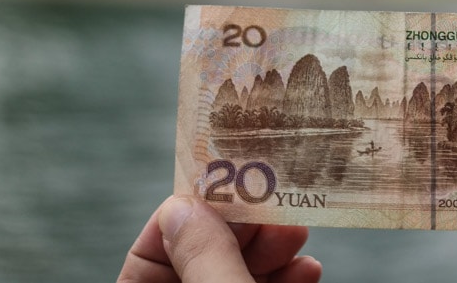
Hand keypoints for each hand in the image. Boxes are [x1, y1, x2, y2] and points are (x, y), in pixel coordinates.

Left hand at [118, 195, 321, 282]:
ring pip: (235, 274)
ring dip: (273, 251)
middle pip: (201, 258)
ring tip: (298, 235)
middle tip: (278, 210)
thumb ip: (206, 258)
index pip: (149, 252)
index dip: (190, 215)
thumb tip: (186, 204)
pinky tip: (307, 269)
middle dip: (244, 230)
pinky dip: (286, 278)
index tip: (233, 184)